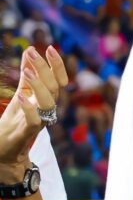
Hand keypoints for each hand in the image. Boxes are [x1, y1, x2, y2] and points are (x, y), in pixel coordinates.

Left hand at [0, 47, 66, 167]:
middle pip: (54, 87)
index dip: (57, 64)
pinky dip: (30, 108)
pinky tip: (21, 97)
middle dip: (45, 68)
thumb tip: (29, 50)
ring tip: (27, 73)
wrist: (5, 151)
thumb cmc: (15, 121)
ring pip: (48, 103)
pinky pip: (35, 121)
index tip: (50, 48)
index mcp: (46, 98)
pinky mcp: (26, 134)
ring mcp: (39, 121)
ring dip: (39, 86)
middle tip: (33, 52)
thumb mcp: (21, 93)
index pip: (59, 79)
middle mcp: (46, 109)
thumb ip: (27, 74)